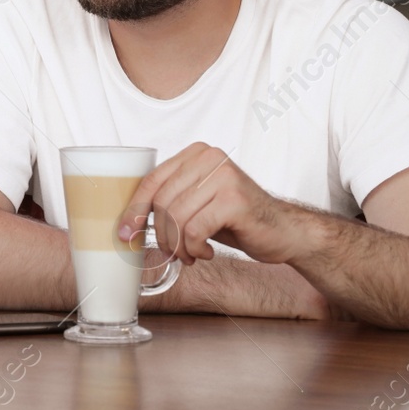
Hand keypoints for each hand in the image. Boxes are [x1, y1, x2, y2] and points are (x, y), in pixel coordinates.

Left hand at [118, 144, 317, 265]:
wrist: (283, 231)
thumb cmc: (236, 219)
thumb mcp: (198, 203)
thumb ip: (171, 201)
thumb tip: (128, 223)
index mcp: (196, 154)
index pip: (152, 180)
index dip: (135, 209)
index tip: (125, 233)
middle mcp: (210, 158)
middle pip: (162, 202)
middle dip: (162, 235)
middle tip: (174, 253)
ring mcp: (224, 176)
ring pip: (177, 217)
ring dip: (180, 246)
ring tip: (192, 255)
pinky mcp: (235, 200)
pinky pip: (196, 229)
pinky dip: (195, 248)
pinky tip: (207, 252)